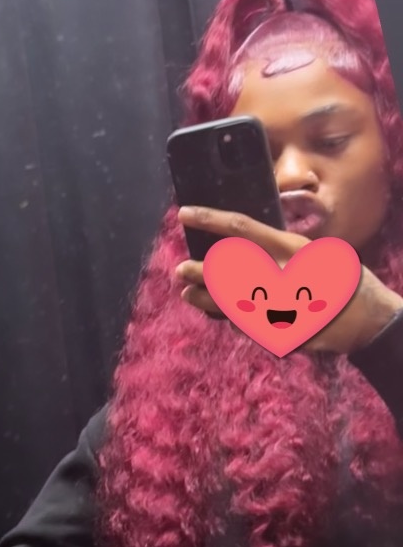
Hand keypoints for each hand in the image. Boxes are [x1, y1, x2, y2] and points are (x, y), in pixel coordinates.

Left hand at [175, 206, 402, 354]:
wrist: (365, 318)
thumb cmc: (337, 279)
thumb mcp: (312, 254)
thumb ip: (277, 252)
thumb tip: (238, 251)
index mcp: (291, 248)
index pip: (242, 228)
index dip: (210, 219)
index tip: (186, 214)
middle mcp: (283, 275)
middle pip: (229, 270)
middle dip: (200, 271)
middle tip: (181, 270)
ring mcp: (279, 305)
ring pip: (229, 301)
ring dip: (205, 298)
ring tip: (187, 293)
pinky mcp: (280, 331)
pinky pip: (244, 323)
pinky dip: (229, 317)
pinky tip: (217, 312)